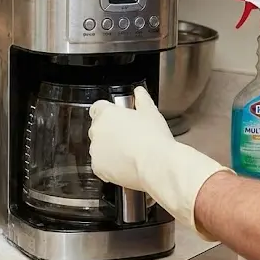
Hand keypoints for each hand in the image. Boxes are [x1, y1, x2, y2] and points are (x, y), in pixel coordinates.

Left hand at [88, 87, 232, 239]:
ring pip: (99, 149)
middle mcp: (98, 131)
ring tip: (132, 158)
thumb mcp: (152, 115)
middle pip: (98, 130)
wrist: (162, 166)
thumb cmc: (161, 141)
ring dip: (111, 152)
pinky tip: (128, 169)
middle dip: (111, 135)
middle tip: (130, 143)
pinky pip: (103, 166)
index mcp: (108, 113)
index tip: (117, 122)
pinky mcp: (100, 168)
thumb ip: (143, 102)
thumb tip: (140, 90)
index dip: (109, 116)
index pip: (98, 109)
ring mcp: (97, 150)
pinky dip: (112, 167)